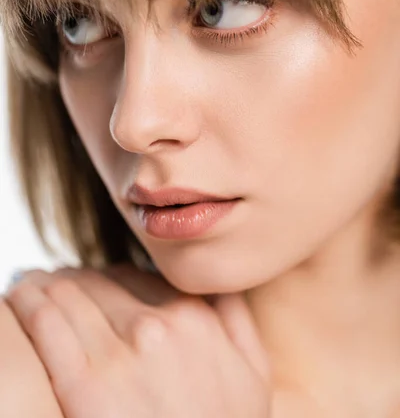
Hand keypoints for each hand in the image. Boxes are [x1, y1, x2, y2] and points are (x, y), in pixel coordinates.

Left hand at [5, 264, 270, 417]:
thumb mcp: (253, 374)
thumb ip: (235, 318)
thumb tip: (214, 283)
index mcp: (194, 318)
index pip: (134, 275)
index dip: (107, 276)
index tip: (90, 281)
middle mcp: (156, 326)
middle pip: (99, 282)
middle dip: (74, 279)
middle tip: (51, 282)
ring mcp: (120, 355)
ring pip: (70, 294)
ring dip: (44, 284)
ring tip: (27, 284)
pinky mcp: (84, 387)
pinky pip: (48, 324)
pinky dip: (29, 301)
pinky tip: (19, 295)